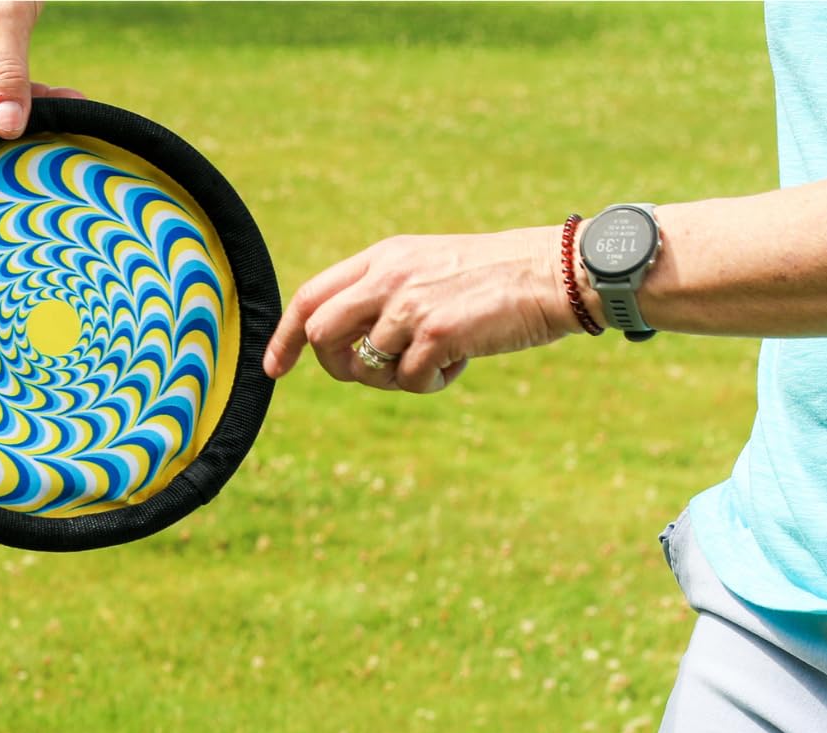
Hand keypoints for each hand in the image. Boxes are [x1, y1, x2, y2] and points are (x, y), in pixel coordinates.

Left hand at [264, 226, 581, 393]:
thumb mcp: (428, 269)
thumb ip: (384, 295)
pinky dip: (432, 382)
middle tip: (369, 374)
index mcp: (384, 257)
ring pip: (368, 367)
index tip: (273, 368)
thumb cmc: (494, 278)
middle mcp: (389, 276)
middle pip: (321, 334)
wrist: (552, 272)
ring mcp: (411, 304)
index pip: (311, 295)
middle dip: (336, 367)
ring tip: (439, 357)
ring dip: (400, 377)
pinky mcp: (437, 332)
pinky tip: (462, 359)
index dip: (286, 337)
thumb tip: (345, 347)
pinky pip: (409, 380)